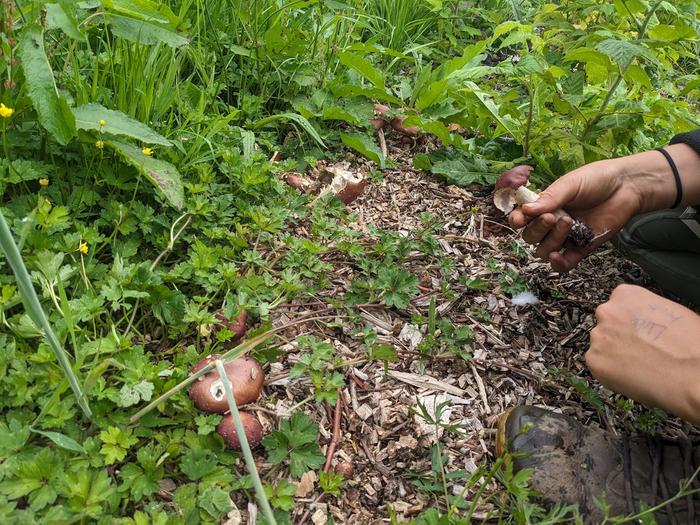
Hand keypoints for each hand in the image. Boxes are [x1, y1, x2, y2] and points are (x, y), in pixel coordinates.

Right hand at [509, 158, 642, 271]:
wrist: (628, 187)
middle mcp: (551, 223)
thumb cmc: (597, 179)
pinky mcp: (582, 248)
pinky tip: (558, 257)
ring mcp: (566, 237)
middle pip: (531, 237)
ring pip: (545, 250)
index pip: (522, 219)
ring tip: (569, 223)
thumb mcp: (570, 184)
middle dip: (538, 229)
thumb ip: (549, 199)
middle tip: (554, 217)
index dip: (517, 221)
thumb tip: (526, 210)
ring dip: (552, 241)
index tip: (520, 219)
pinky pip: (564, 263)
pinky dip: (558, 263)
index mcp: (545, 206)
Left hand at [586, 284, 699, 424]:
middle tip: (638, 351)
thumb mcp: (670, 312)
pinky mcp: (594, 360)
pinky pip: (599, 366)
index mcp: (626, 295)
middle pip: (607, 325)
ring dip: (614, 354)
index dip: (629, 323)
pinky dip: (611, 372)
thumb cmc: (690, 343)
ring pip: (602, 345)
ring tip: (639, 366)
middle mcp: (607, 312)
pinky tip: (632, 376)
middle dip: (619, 337)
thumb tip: (642, 322)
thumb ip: (646, 313)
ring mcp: (598, 336)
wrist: (690, 373)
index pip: (619, 306)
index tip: (639, 334)